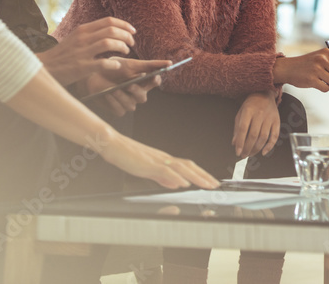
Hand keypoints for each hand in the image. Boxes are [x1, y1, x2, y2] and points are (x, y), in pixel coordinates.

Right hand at [39, 17, 135, 85]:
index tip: (133, 32)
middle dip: (127, 36)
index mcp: (83, 29)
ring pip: (109, 43)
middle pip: (112, 30)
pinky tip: (116, 66)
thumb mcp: (75, 38)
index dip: (125, 25)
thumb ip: (91, 34)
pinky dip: (113, 64)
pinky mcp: (81, 67)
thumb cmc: (63, 54)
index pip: (109, 21)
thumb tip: (111, 31)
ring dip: (122, 47)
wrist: (44, 67)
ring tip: (126, 53)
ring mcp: (82, 52)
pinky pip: (103, 63)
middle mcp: (83, 38)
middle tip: (132, 44)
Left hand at [81, 58, 169, 116]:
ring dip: (121, 97)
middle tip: (129, 85)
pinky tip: (107, 94)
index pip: (155, 83)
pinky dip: (113, 102)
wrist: (94, 75)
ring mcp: (128, 103)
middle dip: (135, 91)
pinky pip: (119, 110)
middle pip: (142, 97)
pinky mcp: (118, 110)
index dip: (155, 81)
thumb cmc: (114, 68)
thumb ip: (150, 65)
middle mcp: (137, 94)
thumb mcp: (131, 64)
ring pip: (130, 105)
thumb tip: (169, 63)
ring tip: (113, 89)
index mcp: (143, 82)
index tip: (153, 76)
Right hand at [101, 132, 219, 189]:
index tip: (211, 181)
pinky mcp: (148, 163)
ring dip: (196, 176)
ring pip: (181, 167)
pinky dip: (176, 177)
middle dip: (204, 176)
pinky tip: (183, 183)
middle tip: (215, 184)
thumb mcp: (147, 169)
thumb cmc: (127, 155)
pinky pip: (164, 170)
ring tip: (206, 184)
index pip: (187, 166)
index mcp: (164, 160)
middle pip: (189, 166)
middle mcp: (164, 158)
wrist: (113, 143)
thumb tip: (176, 184)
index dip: (201, 174)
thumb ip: (162, 177)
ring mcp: (157, 160)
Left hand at [232, 91, 279, 157]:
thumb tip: (235, 143)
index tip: (237, 151)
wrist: (265, 94)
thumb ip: (237, 128)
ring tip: (250, 154)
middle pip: (253, 135)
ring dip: (256, 148)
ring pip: (263, 137)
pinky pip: (274, 136)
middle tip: (243, 155)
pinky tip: (263, 152)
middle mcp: (259, 114)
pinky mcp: (277, 121)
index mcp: (248, 110)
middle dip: (247, 148)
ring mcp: (269, 118)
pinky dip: (270, 146)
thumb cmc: (251, 104)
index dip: (240, 142)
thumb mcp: (240, 113)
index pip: (243, 129)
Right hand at [272, 48, 328, 91]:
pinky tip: (318, 85)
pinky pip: (326, 88)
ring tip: (323, 82)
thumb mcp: (319, 57)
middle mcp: (322, 59)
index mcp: (326, 52)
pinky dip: (324, 89)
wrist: (287, 68)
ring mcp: (316, 69)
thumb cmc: (305, 64)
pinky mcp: (311, 79)